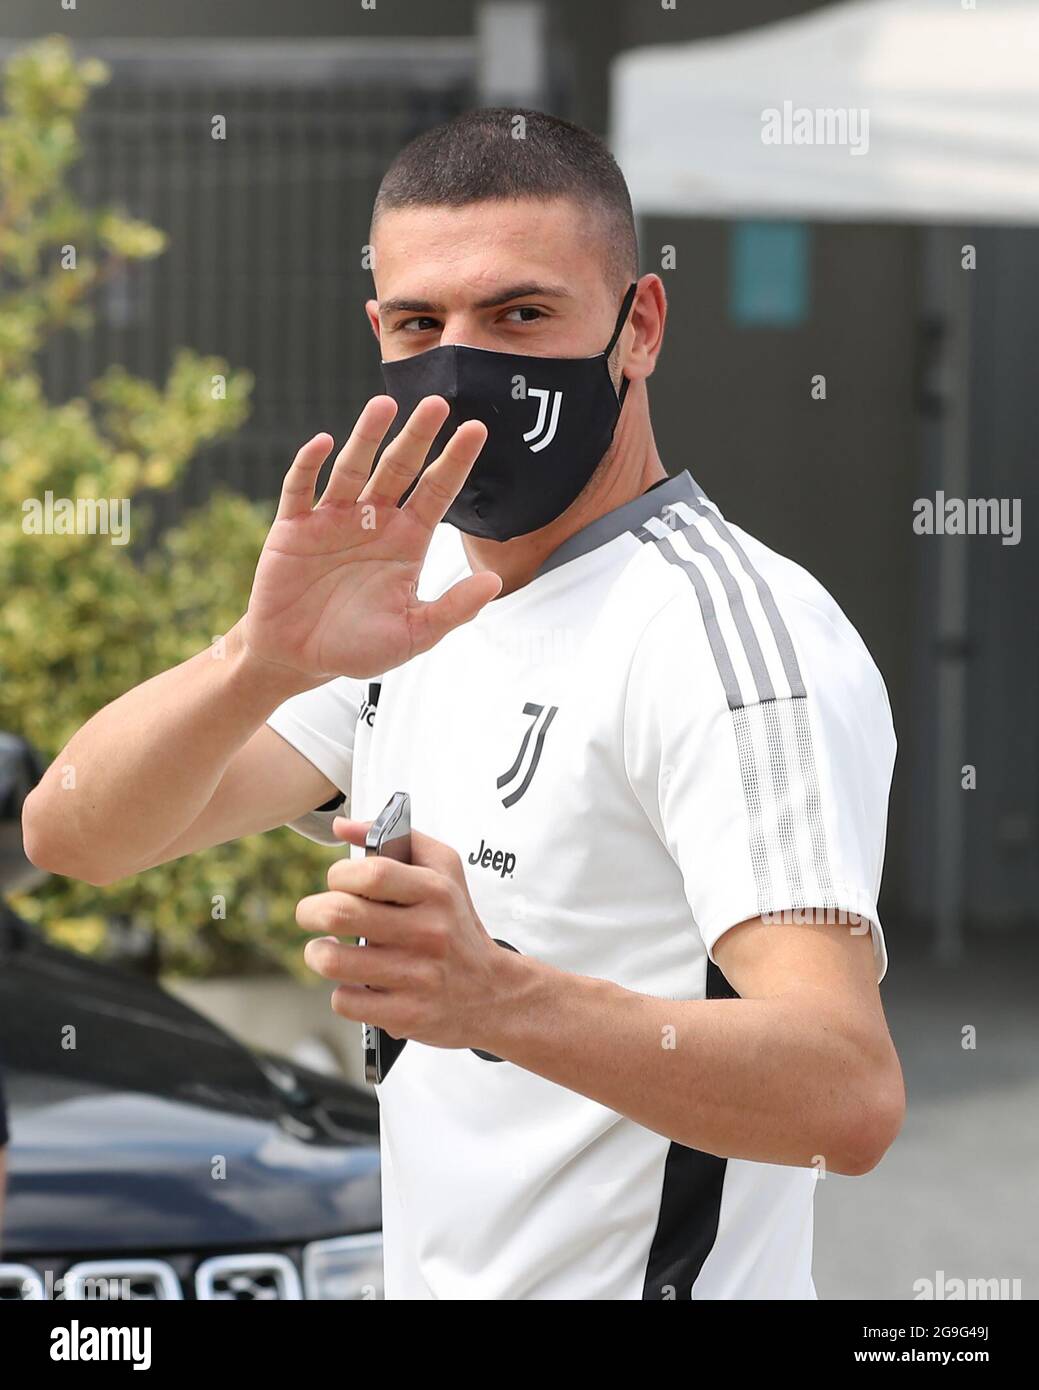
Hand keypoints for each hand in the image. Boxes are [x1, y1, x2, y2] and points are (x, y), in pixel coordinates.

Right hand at [242, 396, 500, 681]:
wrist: (297, 659)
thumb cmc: (357, 647)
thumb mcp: (412, 634)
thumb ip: (453, 610)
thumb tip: (495, 582)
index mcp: (406, 540)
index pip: (436, 492)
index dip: (455, 461)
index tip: (477, 429)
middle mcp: (373, 520)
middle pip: (399, 469)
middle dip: (417, 436)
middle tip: (437, 403)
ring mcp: (332, 520)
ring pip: (353, 469)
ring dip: (367, 437)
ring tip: (383, 406)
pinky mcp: (293, 528)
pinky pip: (300, 489)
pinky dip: (309, 465)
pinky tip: (324, 442)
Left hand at [295, 817, 510, 1049]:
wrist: (494, 992)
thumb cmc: (458, 923)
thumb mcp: (445, 870)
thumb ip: (397, 837)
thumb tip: (343, 825)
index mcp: (436, 893)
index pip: (371, 873)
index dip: (340, 874)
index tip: (338, 882)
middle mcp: (428, 933)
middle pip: (341, 914)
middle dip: (311, 911)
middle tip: (313, 914)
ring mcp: (417, 977)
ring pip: (334, 962)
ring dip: (318, 954)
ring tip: (326, 950)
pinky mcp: (406, 1014)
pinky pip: (345, 1001)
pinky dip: (341, 992)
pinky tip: (355, 983)